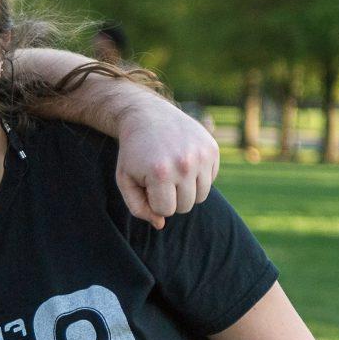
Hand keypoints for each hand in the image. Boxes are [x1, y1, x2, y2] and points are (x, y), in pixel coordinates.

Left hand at [115, 94, 218, 226]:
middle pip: (186, 206)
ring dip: (186, 190)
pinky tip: (184, 161)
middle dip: (171, 198)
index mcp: (160, 173)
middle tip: (159, 179)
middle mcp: (184, 164)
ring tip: (172, 173)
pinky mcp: (212, 149)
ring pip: (201, 196)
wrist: (148, 115)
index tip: (147, 185)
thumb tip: (161, 224)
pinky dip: (198, 176)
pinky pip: (210, 180)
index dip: (154, 202)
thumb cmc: (134, 152)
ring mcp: (201, 155)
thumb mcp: (126, 180)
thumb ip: (139, 208)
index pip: (166, 211)